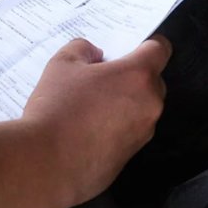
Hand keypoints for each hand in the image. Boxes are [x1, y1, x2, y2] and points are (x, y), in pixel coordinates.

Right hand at [21, 36, 171, 207]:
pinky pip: (130, 132)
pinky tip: (87, 129)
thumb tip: (94, 55)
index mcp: (138, 75)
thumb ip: (82, 49)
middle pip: (151, 80)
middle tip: (101, 77)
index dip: (147, 43)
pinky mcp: (132, 156)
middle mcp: (149, 104)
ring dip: (124, 102)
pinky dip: (116, 127)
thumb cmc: (57, 109)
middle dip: (131, 76)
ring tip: (90, 105)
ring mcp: (143, 133)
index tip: (132, 46)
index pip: (160, 49)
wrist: (47, 164)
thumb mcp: (63, 64)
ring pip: (141, 108)